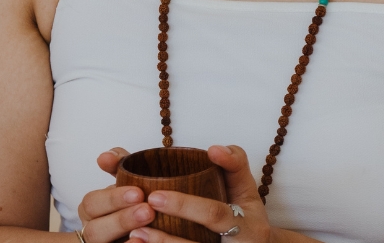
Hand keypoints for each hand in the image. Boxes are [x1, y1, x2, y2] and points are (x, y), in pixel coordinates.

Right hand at [77, 148, 155, 242]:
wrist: (150, 220)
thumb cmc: (133, 197)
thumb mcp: (126, 178)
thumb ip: (117, 164)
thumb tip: (105, 156)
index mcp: (91, 209)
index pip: (91, 204)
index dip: (112, 199)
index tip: (138, 193)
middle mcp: (93, 230)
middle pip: (95, 230)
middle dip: (121, 220)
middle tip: (148, 210)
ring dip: (125, 233)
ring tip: (148, 225)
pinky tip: (142, 241)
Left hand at [128, 145, 273, 242]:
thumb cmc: (249, 217)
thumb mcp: (248, 189)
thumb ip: (234, 164)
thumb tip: (213, 149)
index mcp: (245, 226)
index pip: (214, 215)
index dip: (186, 206)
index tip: (155, 195)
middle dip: (166, 235)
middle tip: (138, 218)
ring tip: (134, 234)